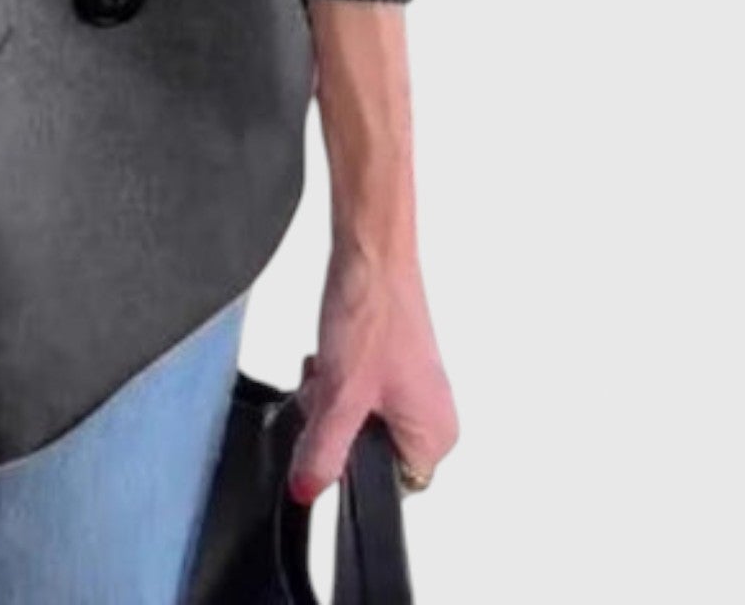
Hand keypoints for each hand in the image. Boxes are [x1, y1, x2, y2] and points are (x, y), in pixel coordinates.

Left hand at [287, 238, 457, 504]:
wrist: (370, 252)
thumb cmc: (374, 313)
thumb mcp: (340, 396)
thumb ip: (322, 451)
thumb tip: (308, 492)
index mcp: (436, 436)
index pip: (387, 486)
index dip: (351, 461)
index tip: (331, 435)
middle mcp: (432, 415)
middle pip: (366, 447)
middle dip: (335, 421)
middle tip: (329, 390)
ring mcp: (413, 386)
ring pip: (356, 415)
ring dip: (332, 394)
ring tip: (330, 364)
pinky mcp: (393, 362)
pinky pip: (356, 387)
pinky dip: (336, 373)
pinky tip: (330, 351)